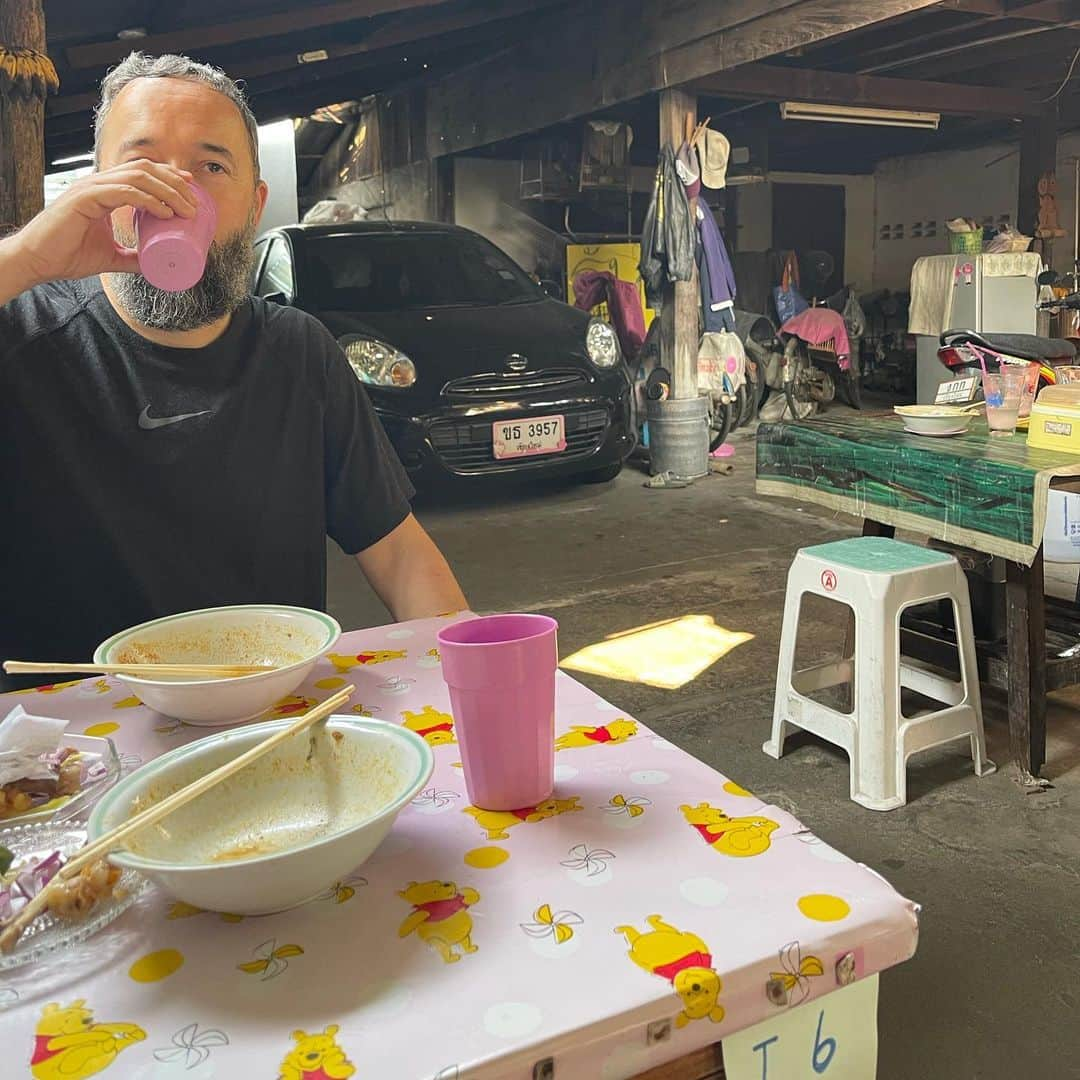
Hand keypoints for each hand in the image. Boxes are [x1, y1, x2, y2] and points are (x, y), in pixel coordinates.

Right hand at [5, 159, 197, 286]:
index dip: (168, 177)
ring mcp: (91, 188)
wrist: (39, 261)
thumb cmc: (68, 255)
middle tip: (195, 204)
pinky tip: (164, 213)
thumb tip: (155, 265)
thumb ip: (132, 258)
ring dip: (168, 192)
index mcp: (104, 191)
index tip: (191, 189)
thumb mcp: (111, 257)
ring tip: (186, 211)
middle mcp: (99, 183)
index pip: (141, 173)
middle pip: (145, 169)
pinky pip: (123, 192)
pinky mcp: (85, 198)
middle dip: (175, 183)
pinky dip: (148, 200)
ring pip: (138, 177)